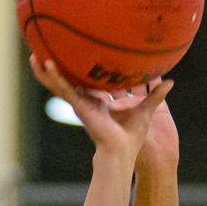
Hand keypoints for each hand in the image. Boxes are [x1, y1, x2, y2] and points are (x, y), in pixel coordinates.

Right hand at [30, 55, 172, 166]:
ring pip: (61, 84)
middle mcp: (88, 102)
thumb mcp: (146, 109)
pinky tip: (47, 65)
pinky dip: (56, 77)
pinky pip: (65, 89)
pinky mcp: (79, 106)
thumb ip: (155, 94)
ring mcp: (81, 104)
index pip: (89, 82)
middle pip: (70, 81)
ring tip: (35, 56)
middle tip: (46, 53)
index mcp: (100, 102)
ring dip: (48, 71)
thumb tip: (171, 82)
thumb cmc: (132, 137)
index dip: (82, 71)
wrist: (122, 151)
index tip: (76, 58)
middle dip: (58, 69)